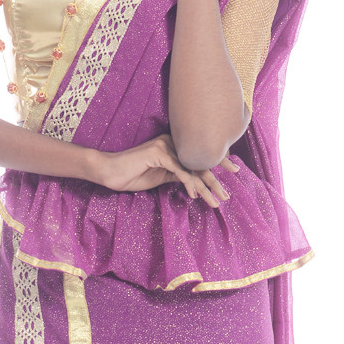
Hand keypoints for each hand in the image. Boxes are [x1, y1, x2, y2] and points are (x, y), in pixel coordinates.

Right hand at [95, 133, 238, 207]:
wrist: (109, 172)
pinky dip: (189, 184)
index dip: (219, 164)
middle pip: (200, 162)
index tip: (234, 173)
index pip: (200, 156)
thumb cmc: (132, 174)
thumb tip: (195, 182)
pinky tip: (194, 195)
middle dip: (215, 181)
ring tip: (215, 201)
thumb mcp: (161, 176)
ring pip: (192, 168)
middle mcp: (173, 142)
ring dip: (206, 187)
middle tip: (226, 197)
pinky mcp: (158, 153)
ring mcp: (165, 146)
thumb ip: (178, 175)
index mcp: (175, 146)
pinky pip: (179, 171)